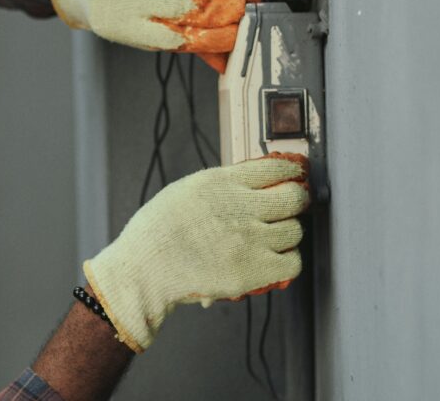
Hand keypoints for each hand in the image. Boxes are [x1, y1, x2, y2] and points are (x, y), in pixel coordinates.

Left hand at [48, 0, 258, 71]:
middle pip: (186, 5)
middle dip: (220, 12)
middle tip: (244, 16)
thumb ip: (180, 44)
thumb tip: (221, 58)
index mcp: (126, 25)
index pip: (175, 36)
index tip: (233, 39)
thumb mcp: (140, 35)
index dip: (209, 38)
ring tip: (239, 1)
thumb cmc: (116, 11)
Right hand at [83, 154, 308, 352]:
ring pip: (295, 231)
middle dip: (296, 201)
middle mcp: (240, 207)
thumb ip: (222, 185)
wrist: (144, 270)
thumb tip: (254, 182)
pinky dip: (287, 261)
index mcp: (222, 183)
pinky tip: (274, 260)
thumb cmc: (157, 232)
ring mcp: (249, 240)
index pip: (276, 167)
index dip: (291, 171)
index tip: (295, 175)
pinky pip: (292, 263)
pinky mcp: (253, 271)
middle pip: (294, 198)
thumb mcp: (186, 190)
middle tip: (290, 207)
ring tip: (273, 238)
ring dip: (287, 234)